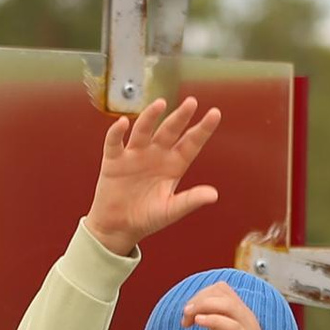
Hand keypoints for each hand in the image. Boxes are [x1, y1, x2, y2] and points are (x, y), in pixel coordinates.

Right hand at [85, 97, 223, 253]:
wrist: (118, 227)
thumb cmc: (146, 217)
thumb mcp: (171, 210)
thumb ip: (190, 200)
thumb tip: (213, 195)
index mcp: (173, 165)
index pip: (191, 143)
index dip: (203, 129)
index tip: (215, 114)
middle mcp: (156, 154)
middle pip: (169, 131)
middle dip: (180, 117)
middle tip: (191, 103)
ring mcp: (135, 154)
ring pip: (144, 130)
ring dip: (151, 117)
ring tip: (160, 104)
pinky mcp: (114, 160)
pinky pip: (115, 142)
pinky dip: (117, 132)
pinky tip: (123, 123)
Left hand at [183, 281, 290, 329]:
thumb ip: (215, 327)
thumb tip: (199, 315)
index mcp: (240, 316)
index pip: (220, 290)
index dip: (200, 297)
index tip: (187, 315)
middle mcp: (246, 318)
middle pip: (221, 291)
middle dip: (198, 299)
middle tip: (184, 316)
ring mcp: (248, 329)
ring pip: (226, 303)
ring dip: (203, 305)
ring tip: (188, 316)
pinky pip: (230, 324)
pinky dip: (212, 319)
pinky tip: (198, 322)